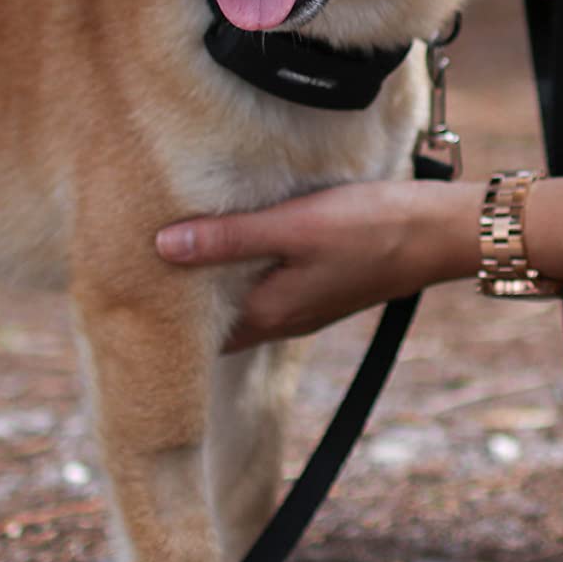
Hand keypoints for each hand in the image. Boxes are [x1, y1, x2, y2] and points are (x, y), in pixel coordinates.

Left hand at [159, 177, 481, 351]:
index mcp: (268, 314)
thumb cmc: (370, 229)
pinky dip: (242, 273)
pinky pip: (266, 287)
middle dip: (180, 303)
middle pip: (215, 321)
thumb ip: (228, 237)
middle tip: (133, 270)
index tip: (122, 291)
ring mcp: (304, 306)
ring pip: (241, 303)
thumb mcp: (294, 226)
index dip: (159, 318)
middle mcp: (282, 319)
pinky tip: (235, 243)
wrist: (441, 234)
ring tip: (173, 252)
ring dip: (212, 287)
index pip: (195, 335)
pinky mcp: (322, 286)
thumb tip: (160, 245)